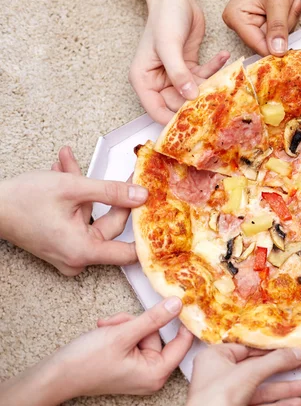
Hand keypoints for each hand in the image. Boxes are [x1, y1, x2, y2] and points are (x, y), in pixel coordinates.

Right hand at [0, 146, 147, 275]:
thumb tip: (142, 196)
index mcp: (84, 250)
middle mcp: (77, 256)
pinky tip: (64, 170)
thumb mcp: (74, 188)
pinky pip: (77, 218)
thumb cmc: (21, 201)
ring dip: (86, 189)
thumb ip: (112, 191)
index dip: (144, 233)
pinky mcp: (60, 241)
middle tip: (123, 174)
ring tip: (71, 164)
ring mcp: (68, 250)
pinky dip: (74, 197)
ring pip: (91, 215)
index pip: (129, 252)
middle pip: (110, 225)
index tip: (158, 217)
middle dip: (111, 195)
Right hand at [0, 297, 192, 403]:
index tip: (184, 301)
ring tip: (107, 329)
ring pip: (143, 331)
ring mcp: (139, 368)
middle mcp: (151, 374)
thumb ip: (153, 319)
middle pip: (158, 333)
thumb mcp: (123, 334)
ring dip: (125, 324)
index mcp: (156, 373)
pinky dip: (119, 331)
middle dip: (136, 323)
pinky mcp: (128, 362)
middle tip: (119, 323)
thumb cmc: (86, 361)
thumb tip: (177, 305)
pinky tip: (105, 332)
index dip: (182, 321)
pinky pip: (133, 337)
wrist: (55, 374)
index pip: (182, 343)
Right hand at [129, 0, 229, 123]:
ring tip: (226, 78)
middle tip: (218, 100)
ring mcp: (175, 76)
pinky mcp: (190, 68)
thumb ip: (178, 74)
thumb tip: (189, 97)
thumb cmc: (165, 18)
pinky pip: (204, 77)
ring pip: (195, 93)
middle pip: (178, 105)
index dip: (173, 120)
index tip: (194, 123)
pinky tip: (225, 56)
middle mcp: (159, 81)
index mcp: (144, 80)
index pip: (156, 111)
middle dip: (197, 103)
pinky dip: (215, 69)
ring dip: (211, 86)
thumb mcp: (169, 46)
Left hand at [186, 344, 300, 404]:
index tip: (294, 347)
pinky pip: (262, 404)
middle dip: (287, 369)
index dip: (274, 348)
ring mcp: (229, 396)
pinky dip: (280, 403)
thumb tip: (296, 352)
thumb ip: (275, 361)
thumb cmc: (214, 399)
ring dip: (289, 388)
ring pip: (265, 389)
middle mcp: (221, 375)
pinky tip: (296, 402)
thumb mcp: (249, 373)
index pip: (250, 347)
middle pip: (261, 369)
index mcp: (215, 357)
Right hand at [223, 0, 300, 56]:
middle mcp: (242, 24)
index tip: (291, 44)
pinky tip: (292, 0)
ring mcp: (254, 23)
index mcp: (237, 18)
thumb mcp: (278, 0)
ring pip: (279, 36)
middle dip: (286, 24)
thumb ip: (278, 28)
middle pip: (270, 42)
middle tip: (292, 3)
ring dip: (291, 18)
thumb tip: (277, 52)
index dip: (277, 47)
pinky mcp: (266, 22)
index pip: (258, 46)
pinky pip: (283, 29)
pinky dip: (292, 16)